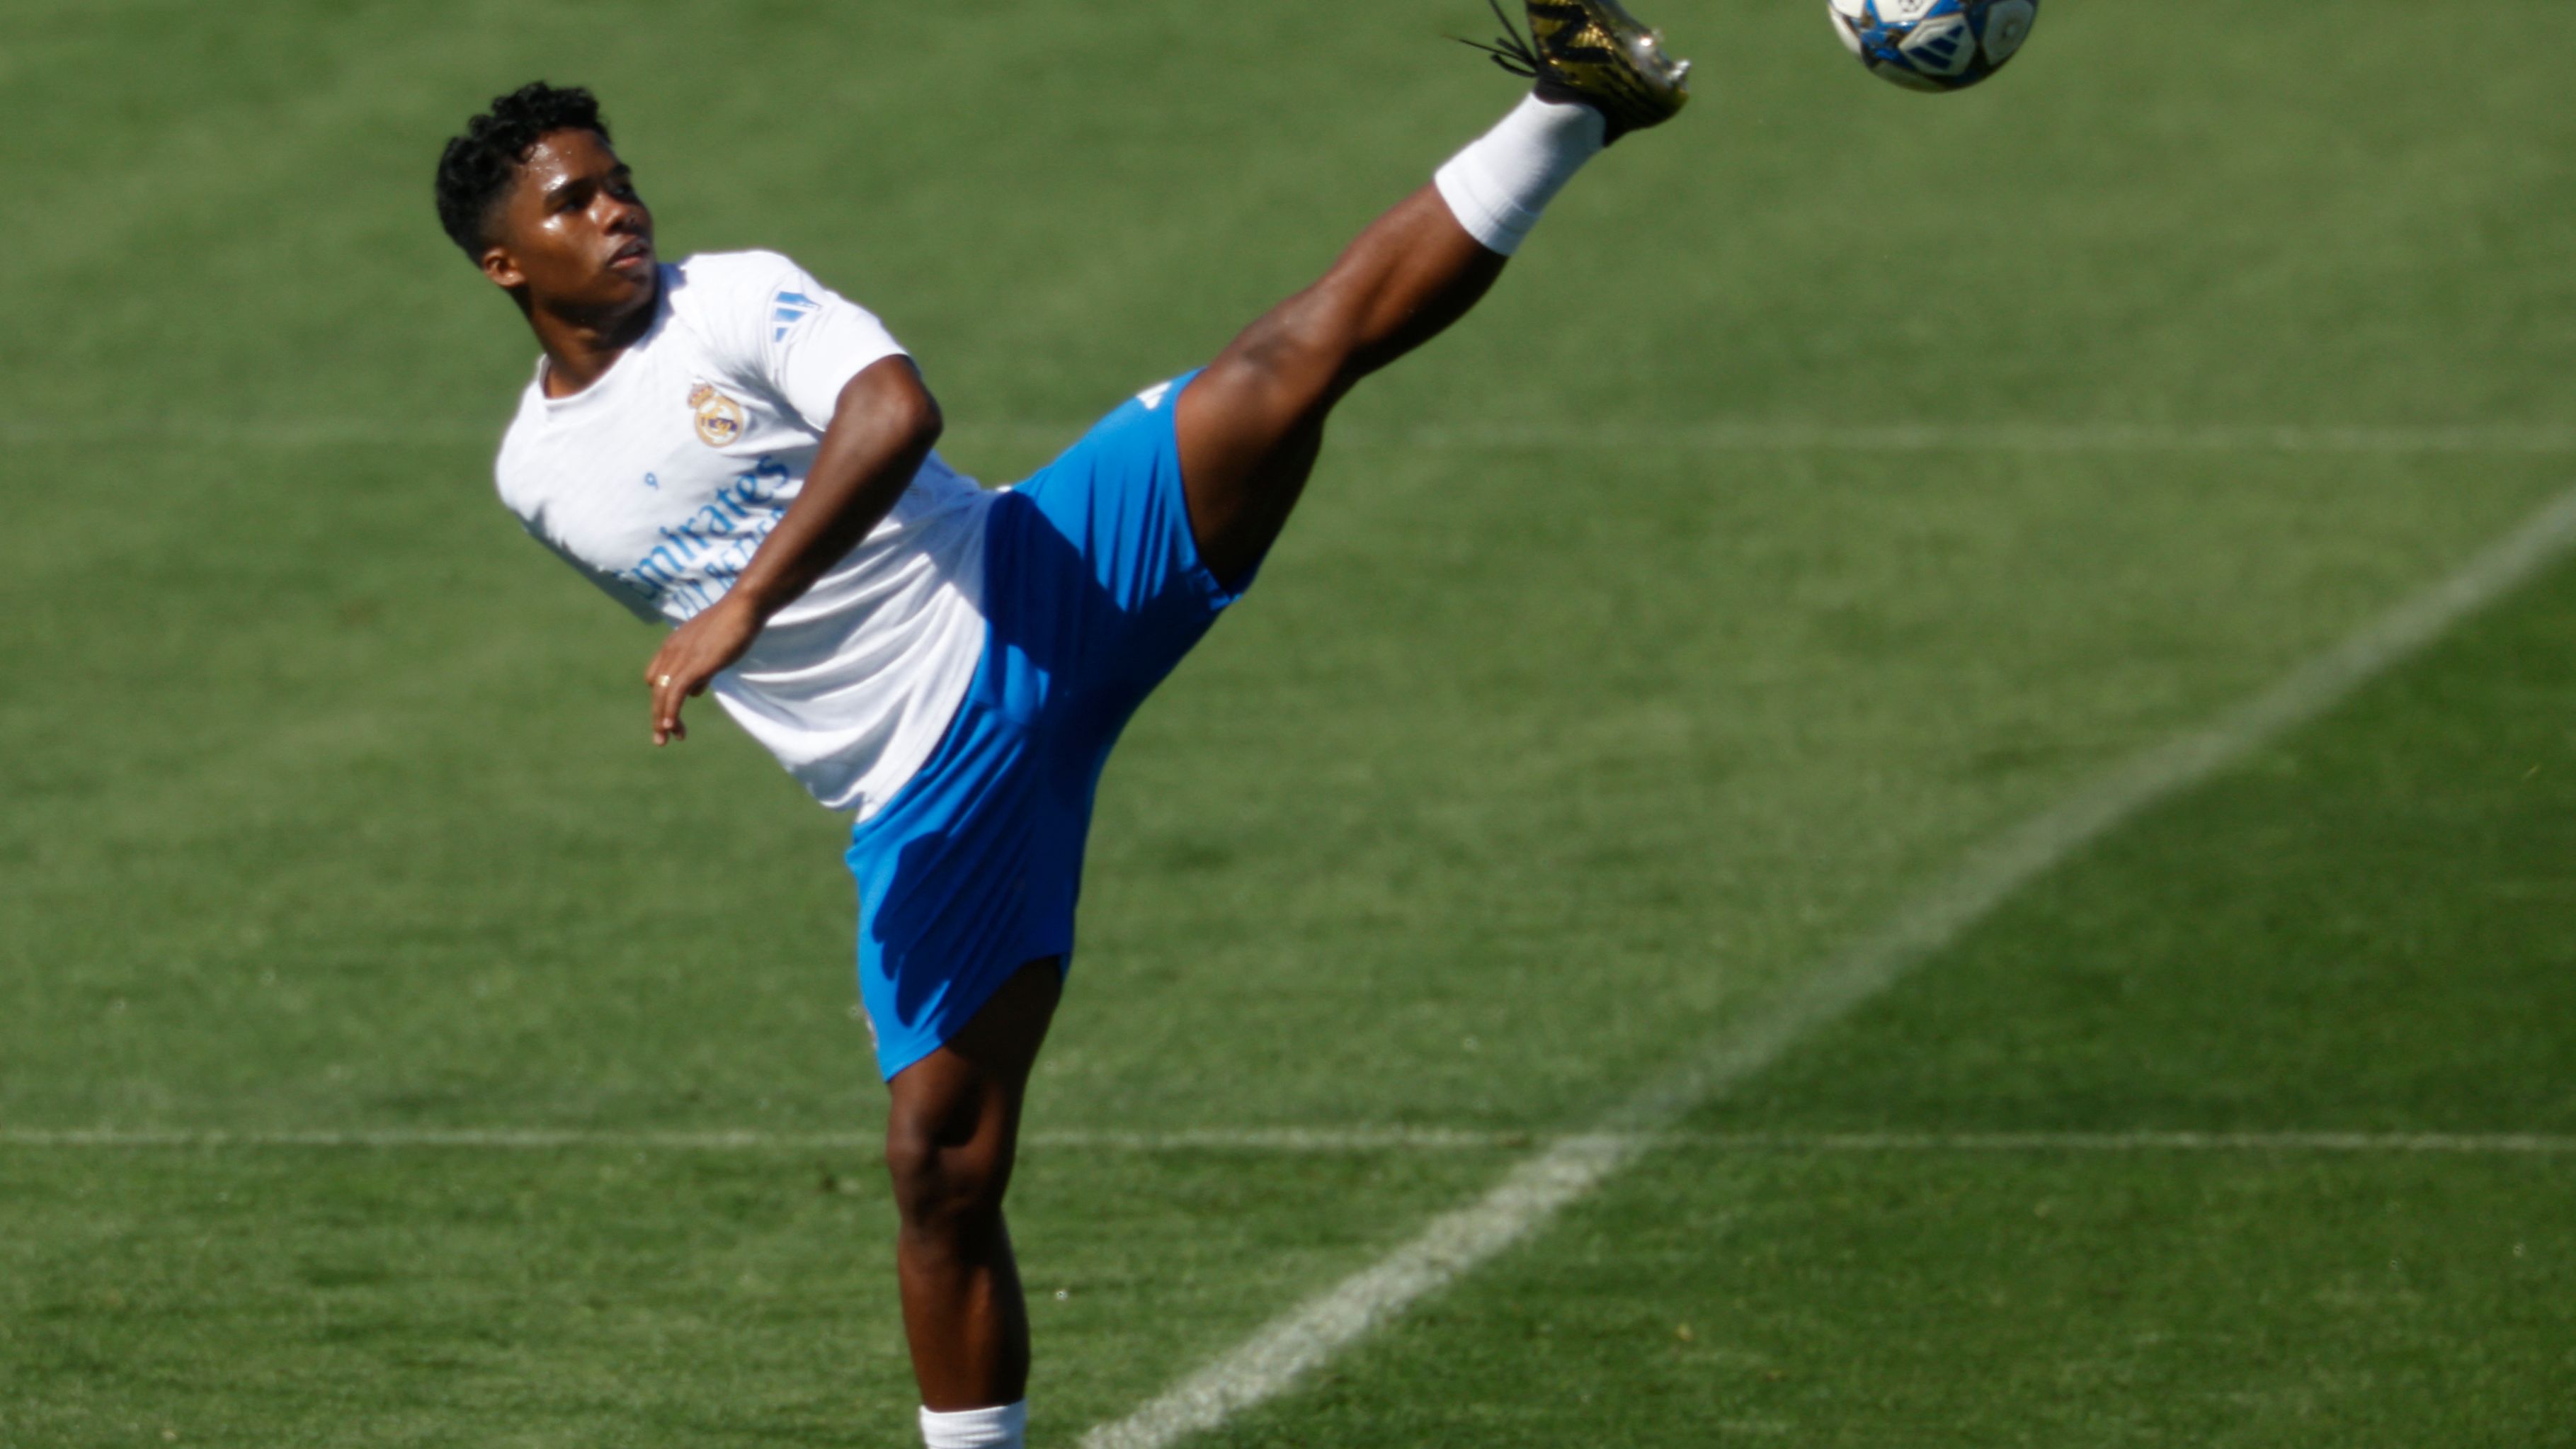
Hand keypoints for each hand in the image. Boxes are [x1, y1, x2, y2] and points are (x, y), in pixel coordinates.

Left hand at [643, 595, 761, 745]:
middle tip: (662, 739)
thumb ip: (701, 669)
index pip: (657, 676)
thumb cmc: (733, 624)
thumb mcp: (712, 648)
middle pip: (656, 689)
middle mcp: (671, 652)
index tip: (673, 714)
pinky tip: (671, 727)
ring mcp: (681, 658)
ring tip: (668, 738)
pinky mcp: (695, 665)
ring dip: (662, 720)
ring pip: (662, 694)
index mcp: (673, 646)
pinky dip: (670, 712)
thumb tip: (695, 691)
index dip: (663, 697)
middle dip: (657, 715)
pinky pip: (675, 693)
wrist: (743, 607)